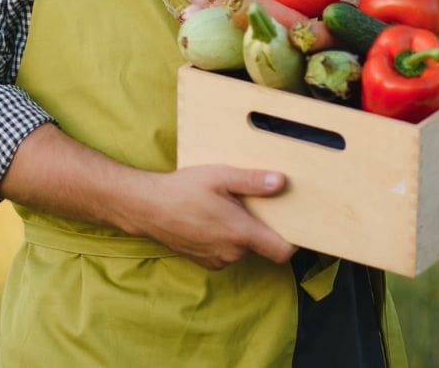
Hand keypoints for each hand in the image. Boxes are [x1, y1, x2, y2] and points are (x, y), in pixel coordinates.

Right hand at [128, 164, 294, 269]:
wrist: (146, 207)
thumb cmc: (183, 189)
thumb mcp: (219, 176)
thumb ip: (252, 181)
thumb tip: (281, 182)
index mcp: (241, 232)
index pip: (282, 251)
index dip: (292, 241)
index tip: (290, 224)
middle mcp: (232, 252)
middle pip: (261, 246)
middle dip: (258, 227)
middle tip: (245, 203)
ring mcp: (217, 260)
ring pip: (242, 249)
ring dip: (239, 234)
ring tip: (222, 209)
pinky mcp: (205, 262)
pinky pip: (226, 254)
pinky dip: (224, 240)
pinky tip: (209, 221)